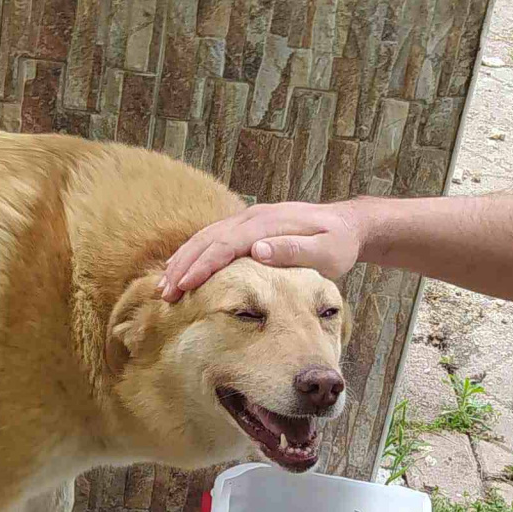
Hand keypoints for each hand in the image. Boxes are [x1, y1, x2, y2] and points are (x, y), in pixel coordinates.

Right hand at [159, 201, 368, 300]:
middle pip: (208, 240)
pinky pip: (214, 239)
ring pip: (206, 238)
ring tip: (165, 286)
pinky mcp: (249, 227)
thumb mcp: (326, 251)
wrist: (348, 224)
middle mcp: (253, 217)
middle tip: (165, 294)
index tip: (185, 286)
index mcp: (267, 224)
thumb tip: (257, 249)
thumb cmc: (339, 244)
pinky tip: (183, 271)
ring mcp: (249, 219)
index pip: (226, 244)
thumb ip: (294, 250)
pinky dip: (194, 254)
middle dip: (183, 266)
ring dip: (183, 261)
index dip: (203, 265)